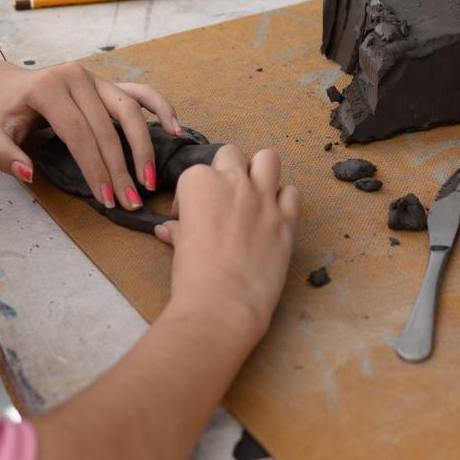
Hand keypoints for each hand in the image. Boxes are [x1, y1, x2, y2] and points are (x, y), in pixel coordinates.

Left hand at [0, 57, 179, 212]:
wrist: (10, 88)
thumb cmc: (4, 115)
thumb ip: (3, 155)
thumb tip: (27, 173)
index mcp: (48, 87)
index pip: (78, 133)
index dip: (94, 167)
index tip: (106, 199)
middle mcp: (76, 77)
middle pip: (106, 128)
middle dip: (120, 168)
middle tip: (130, 201)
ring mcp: (96, 78)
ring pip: (129, 111)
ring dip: (143, 147)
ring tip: (150, 179)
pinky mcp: (109, 83)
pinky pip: (142, 92)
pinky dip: (162, 108)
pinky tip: (176, 129)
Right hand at [157, 146, 297, 341]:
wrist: (223, 304)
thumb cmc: (193, 277)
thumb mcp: (180, 248)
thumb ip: (179, 230)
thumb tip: (168, 230)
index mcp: (200, 183)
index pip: (194, 174)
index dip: (189, 198)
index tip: (187, 218)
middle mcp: (233, 182)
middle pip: (231, 155)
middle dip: (226, 171)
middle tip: (223, 199)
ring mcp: (263, 198)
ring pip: (268, 159)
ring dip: (260, 171)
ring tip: (253, 194)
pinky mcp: (286, 220)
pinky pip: (291, 193)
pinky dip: (284, 200)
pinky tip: (273, 217)